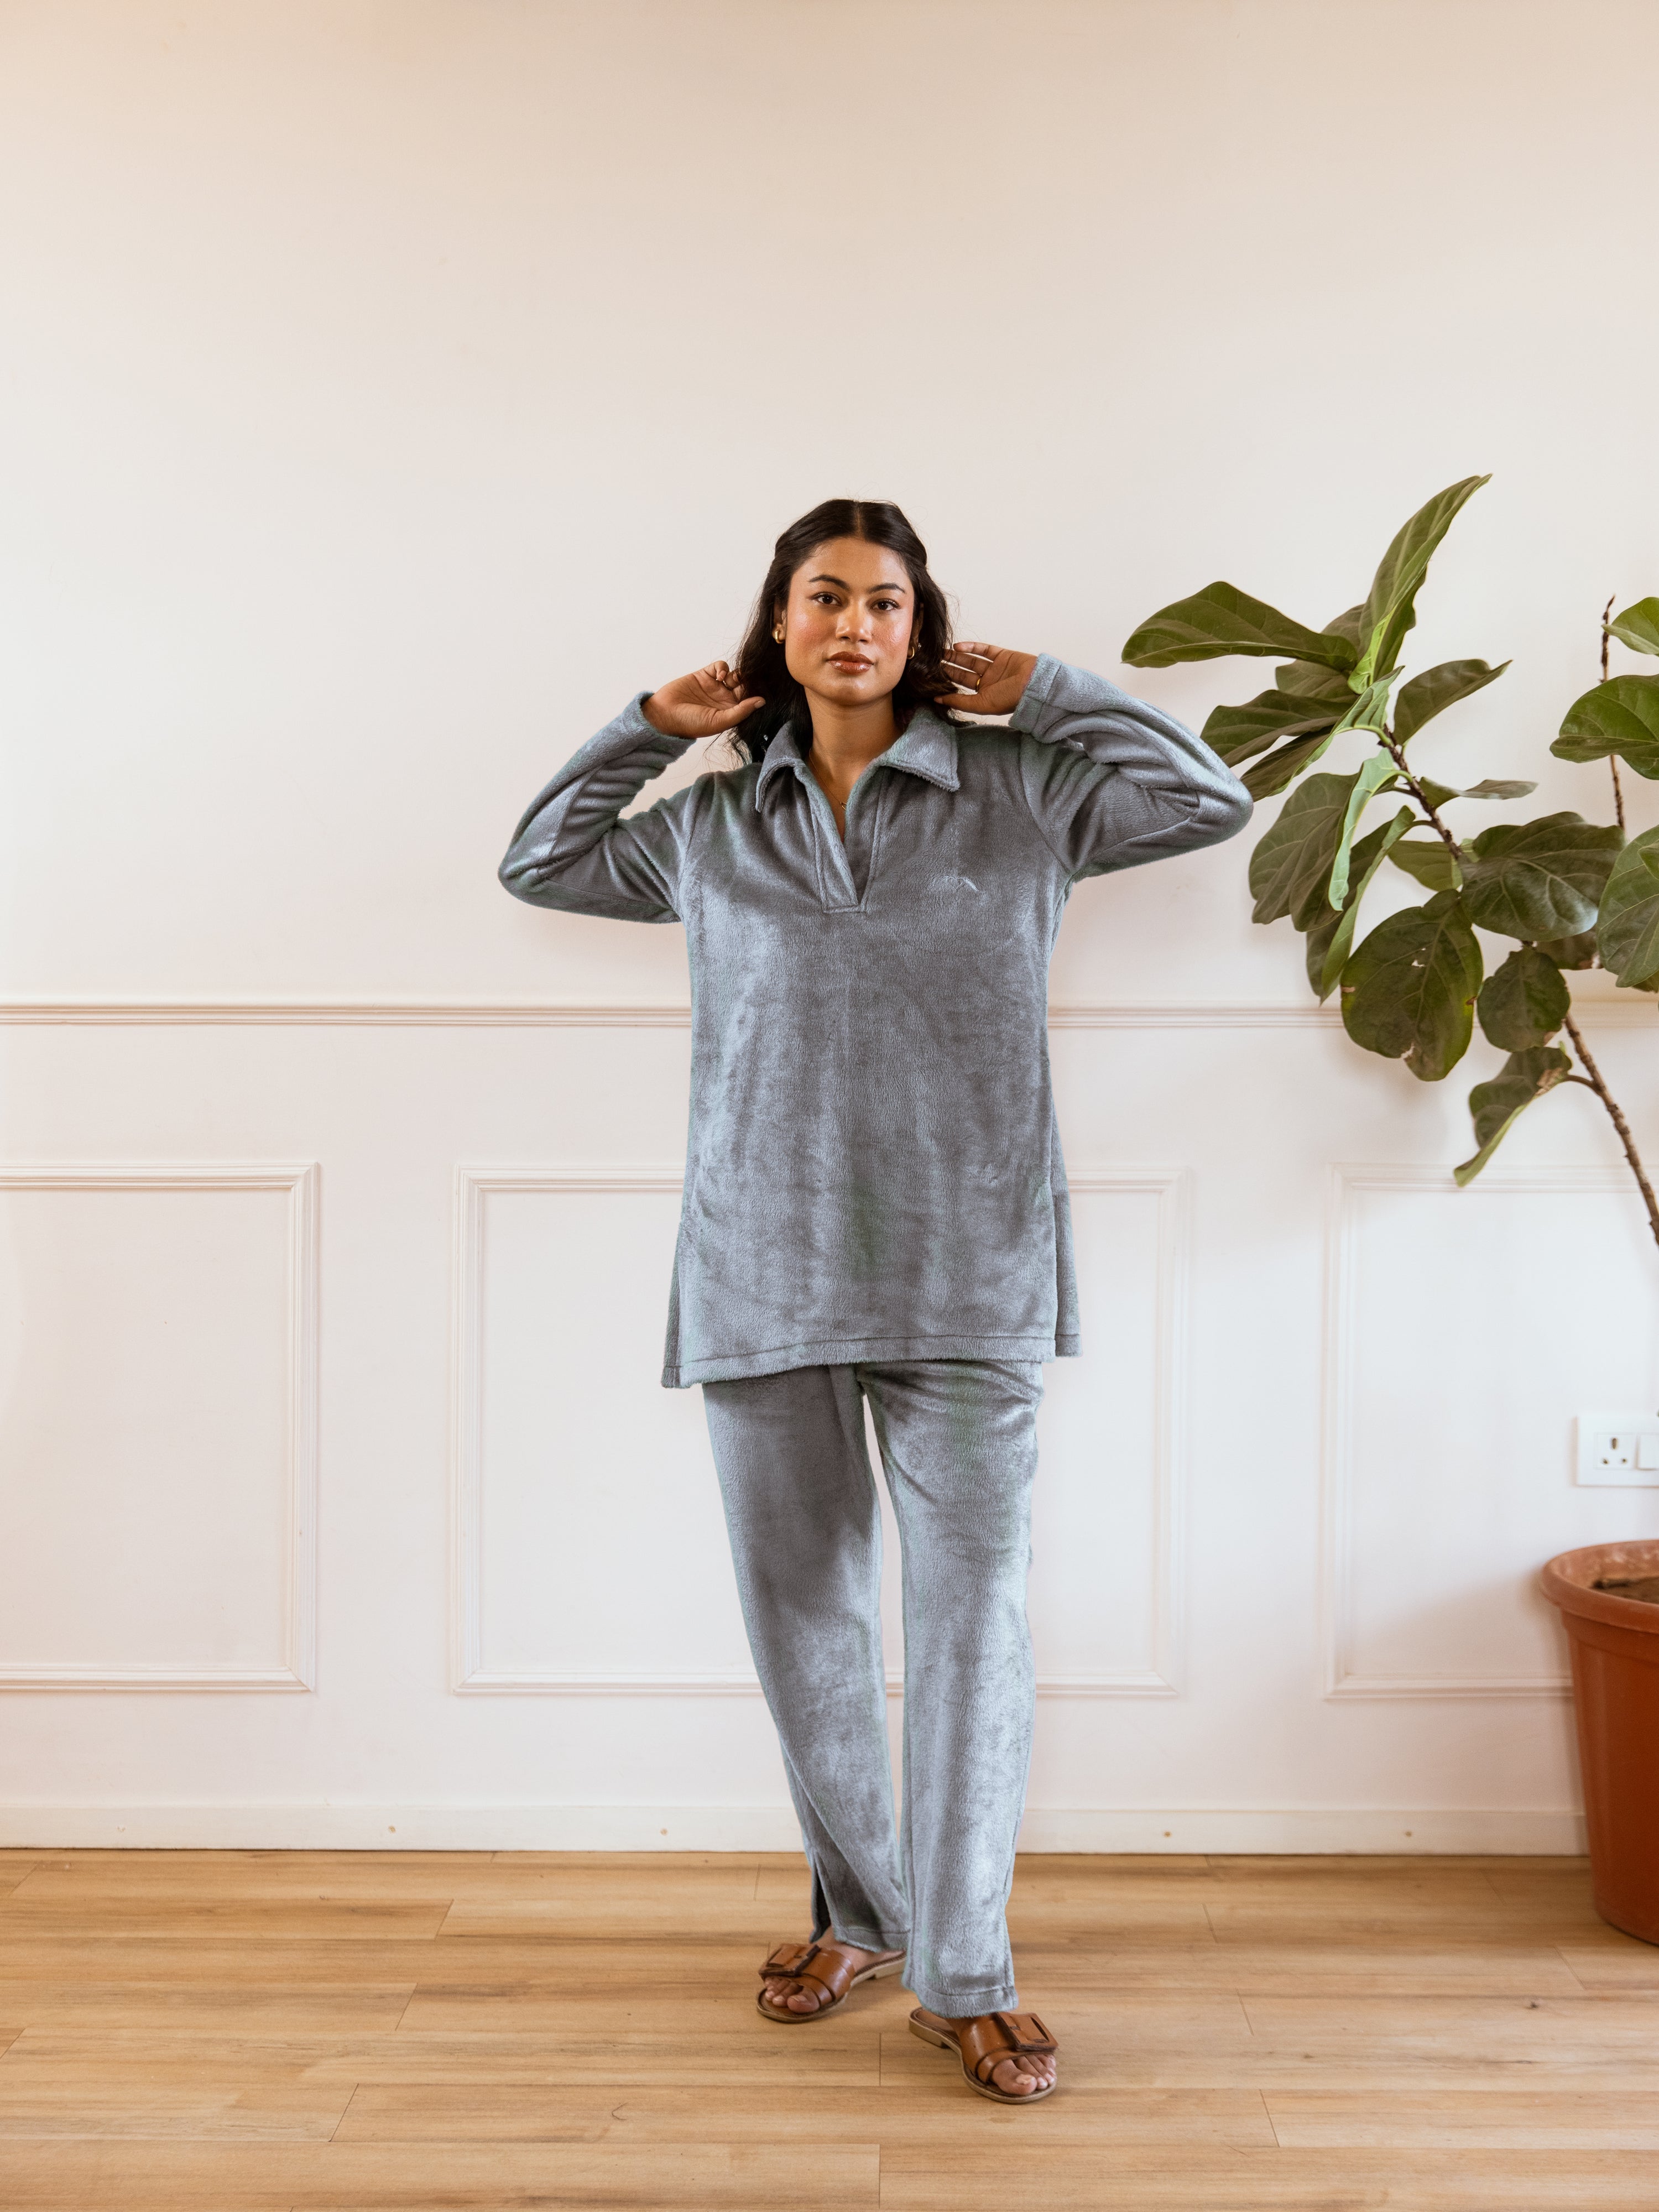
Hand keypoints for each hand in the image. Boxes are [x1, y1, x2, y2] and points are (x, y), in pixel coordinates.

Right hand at [643, 661, 764, 738]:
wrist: (664, 714)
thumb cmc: (691, 723)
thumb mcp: (719, 721)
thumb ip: (741, 711)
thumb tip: (762, 701)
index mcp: (731, 712)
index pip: (750, 700)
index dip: (756, 693)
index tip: (761, 689)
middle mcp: (725, 699)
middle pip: (745, 685)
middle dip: (749, 682)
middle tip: (747, 682)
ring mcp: (715, 686)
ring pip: (735, 674)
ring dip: (738, 674)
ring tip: (730, 681)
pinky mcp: (704, 675)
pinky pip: (720, 666)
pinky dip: (723, 668)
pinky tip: (719, 676)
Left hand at [937, 641, 1039, 716]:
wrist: (1034, 685)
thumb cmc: (1010, 698)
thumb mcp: (981, 704)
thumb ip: (959, 702)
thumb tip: (937, 700)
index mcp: (984, 696)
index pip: (960, 688)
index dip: (946, 682)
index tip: (930, 677)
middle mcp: (989, 682)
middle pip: (964, 673)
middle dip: (948, 667)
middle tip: (931, 661)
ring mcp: (996, 668)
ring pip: (971, 660)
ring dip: (956, 656)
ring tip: (940, 652)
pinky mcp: (1003, 655)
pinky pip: (984, 650)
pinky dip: (971, 647)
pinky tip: (957, 647)